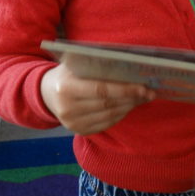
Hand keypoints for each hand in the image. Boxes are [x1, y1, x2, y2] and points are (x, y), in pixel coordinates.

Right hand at [40, 63, 154, 135]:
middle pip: (107, 104)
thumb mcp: (75, 64)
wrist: (45, 93)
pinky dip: (120, 114)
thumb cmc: (67, 73)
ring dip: (129, 106)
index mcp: (66, 88)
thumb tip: (130, 66)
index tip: (144, 87)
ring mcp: (72, 123)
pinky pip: (106, 124)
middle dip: (131, 98)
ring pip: (109, 115)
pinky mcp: (79, 131)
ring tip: (142, 98)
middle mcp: (68, 109)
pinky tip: (129, 106)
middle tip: (149, 92)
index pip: (101, 90)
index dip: (124, 89)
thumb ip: (97, 65)